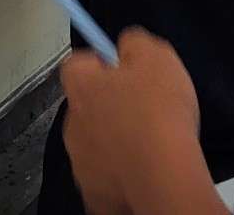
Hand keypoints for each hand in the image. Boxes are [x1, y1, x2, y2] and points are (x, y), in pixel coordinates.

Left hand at [61, 30, 206, 214]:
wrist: (162, 178)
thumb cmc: (158, 112)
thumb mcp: (157, 55)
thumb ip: (134, 42)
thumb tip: (125, 46)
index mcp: (81, 86)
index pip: (77, 63)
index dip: (101, 63)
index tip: (125, 70)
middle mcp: (72, 122)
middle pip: (86, 103)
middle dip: (109, 102)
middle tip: (143, 106)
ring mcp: (79, 161)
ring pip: (95, 140)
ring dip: (114, 138)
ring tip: (148, 140)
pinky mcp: (92, 191)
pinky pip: (105, 172)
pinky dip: (120, 169)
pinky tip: (144, 166)